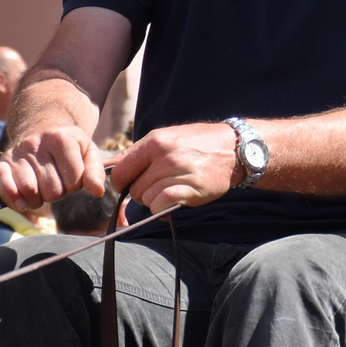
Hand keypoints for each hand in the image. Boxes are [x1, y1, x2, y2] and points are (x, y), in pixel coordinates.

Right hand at [0, 123, 104, 212]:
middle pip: (52, 190)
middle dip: (58, 193)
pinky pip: (4, 186)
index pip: (74, 181)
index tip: (72, 176)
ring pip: (30, 192)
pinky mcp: (1, 163)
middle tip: (56, 182)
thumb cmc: (69, 145)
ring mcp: (17, 153)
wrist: (42, 127)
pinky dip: (14, 199)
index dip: (75, 185)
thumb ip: (95, 172)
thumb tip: (98, 191)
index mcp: (62, 139)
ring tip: (42, 189)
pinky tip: (23, 201)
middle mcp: (36, 144)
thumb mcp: (88, 152)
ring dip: (38, 199)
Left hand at [112, 122, 240, 210]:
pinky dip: (164, 209)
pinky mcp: (191, 189)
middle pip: (133, 188)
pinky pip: (161, 205)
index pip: (119, 169)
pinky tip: (176, 201)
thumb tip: (108, 167)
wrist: (237, 147)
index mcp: (156, 141)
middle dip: (142, 193)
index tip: (132, 184)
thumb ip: (140, 153)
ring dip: (155, 201)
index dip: (122, 182)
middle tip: (159, 187)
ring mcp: (179, 172)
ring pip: (146, 198)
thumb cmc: (200, 143)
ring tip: (171, 191)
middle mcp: (166, 155)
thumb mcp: (169, 137)